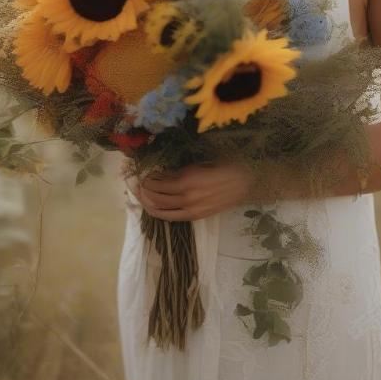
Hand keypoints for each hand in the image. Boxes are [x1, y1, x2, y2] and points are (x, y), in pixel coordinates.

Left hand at [132, 161, 255, 221]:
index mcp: (188, 180)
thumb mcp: (199, 162)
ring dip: (148, 202)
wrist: (245, 182)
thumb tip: (161, 173)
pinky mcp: (196, 216)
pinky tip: (153, 208)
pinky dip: (159, 212)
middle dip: (143, 191)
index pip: (158, 183)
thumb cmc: (224, 165)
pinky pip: (172, 217)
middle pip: (156, 197)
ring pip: (161, 209)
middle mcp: (187, 197)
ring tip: (140, 195)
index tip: (141, 174)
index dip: (147, 180)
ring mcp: (191, 209)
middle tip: (135, 185)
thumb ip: (180, 170)